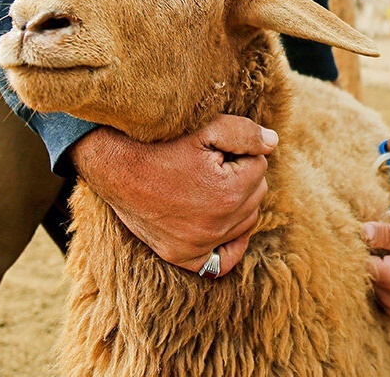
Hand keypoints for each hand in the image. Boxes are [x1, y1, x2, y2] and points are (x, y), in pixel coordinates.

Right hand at [69, 114, 278, 276]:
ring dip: (238, 201)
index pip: (260, 165)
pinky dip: (230, 244)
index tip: (216, 147)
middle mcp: (216, 227)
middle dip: (242, 174)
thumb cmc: (162, 142)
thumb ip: (248, 134)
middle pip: (257, 193)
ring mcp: (197, 246)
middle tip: (211, 163)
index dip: (241, 150)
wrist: (115, 165)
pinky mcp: (181, 256)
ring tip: (208, 183)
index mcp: (228, 195)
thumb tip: (274, 143)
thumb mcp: (209, 127)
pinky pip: (222, 262)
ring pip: (246, 220)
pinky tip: (227, 224)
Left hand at [364, 221, 389, 317]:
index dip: (359, 246)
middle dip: (369, 254)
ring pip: (368, 280)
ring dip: (376, 264)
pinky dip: (382, 275)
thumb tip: (363, 231)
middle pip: (362, 273)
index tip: (369, 234)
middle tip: (388, 241)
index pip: (359, 264)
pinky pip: (377, 289)